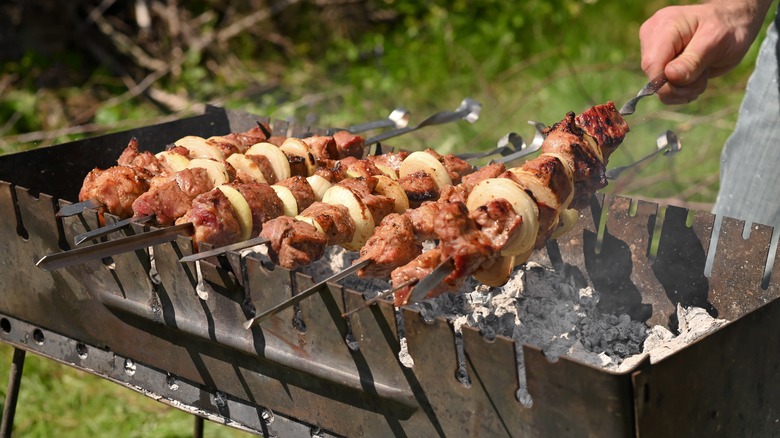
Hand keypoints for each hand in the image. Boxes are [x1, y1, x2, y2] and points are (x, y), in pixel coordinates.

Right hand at [639, 1, 771, 103]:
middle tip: (703, 76)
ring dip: (683, 90)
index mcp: (664, 26)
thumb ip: (693, 60)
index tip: (695, 80)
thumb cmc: (728, 28)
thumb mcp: (716, 41)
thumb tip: (670, 76)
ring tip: (701, 74)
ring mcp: (653, 51)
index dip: (669, 82)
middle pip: (653, 77)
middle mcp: (652, 37)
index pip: (652, 64)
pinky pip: (662, 89)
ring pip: (658, 87)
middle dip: (680, 86)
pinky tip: (694, 77)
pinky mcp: (658, 63)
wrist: (732, 25)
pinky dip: (680, 91)